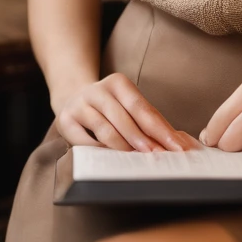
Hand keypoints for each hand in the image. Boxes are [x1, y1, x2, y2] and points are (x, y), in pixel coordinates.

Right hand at [54, 72, 193, 151]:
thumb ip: (147, 119)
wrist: (72, 98)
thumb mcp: (127, 106)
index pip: (143, 108)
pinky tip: (110, 158)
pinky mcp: (65, 119)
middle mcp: (98, 90)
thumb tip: (174, 141)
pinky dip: (99, 150)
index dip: (160, 129)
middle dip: (143, 139)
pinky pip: (84, 140)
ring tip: (136, 158)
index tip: (176, 146)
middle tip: (158, 155)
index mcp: (118, 83)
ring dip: (123, 146)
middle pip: (125, 117)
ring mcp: (80, 104)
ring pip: (105, 129)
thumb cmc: (110, 107)